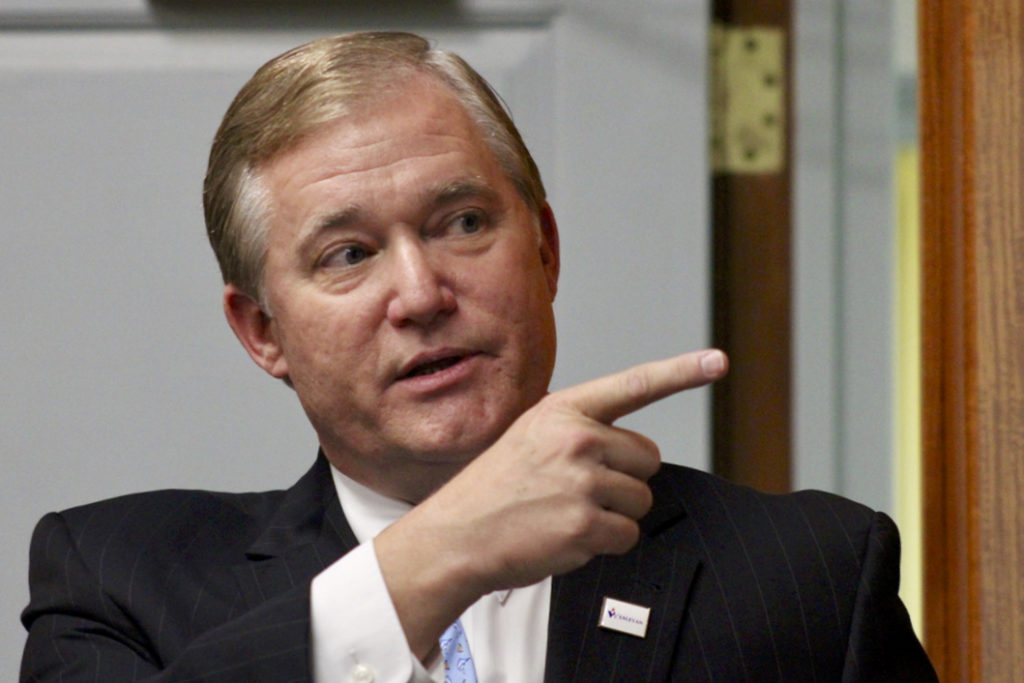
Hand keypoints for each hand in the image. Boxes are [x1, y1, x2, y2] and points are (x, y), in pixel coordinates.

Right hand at [374, 348, 727, 657]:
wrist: (458, 534)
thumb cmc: (496, 487)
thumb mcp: (530, 436)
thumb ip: (578, 431)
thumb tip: (629, 450)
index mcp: (563, 411)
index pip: (633, 385)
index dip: (681, 372)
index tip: (717, 361)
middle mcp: (576, 439)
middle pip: (647, 458)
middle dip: (624, 478)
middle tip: (577, 489)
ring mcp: (581, 482)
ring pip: (640, 500)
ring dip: (613, 513)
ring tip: (565, 512)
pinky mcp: (585, 525)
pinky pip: (626, 535)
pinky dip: (603, 543)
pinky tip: (566, 535)